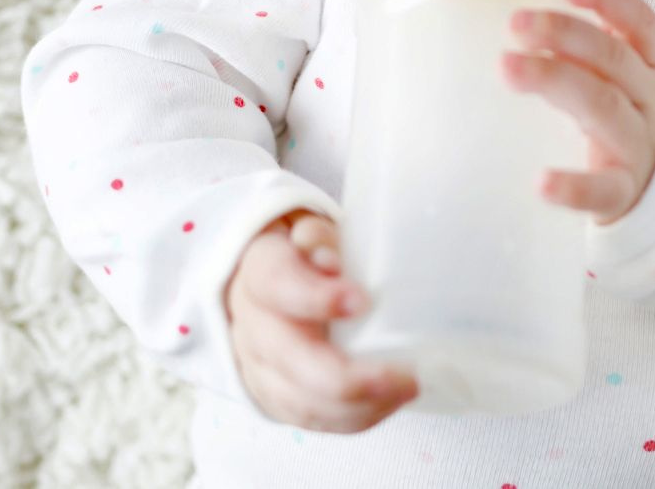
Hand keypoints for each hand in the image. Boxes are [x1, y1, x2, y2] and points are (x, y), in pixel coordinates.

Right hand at [223, 208, 418, 432]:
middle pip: (287, 357)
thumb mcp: (317, 235)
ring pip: (298, 398)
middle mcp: (249, 323)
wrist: (272, 284)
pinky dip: (349, 419)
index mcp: (259, 271)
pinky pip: (308, 419)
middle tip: (401, 375)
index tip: (361, 302)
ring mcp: (256, 366)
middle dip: (344, 375)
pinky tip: (387, 405)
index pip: (276, 284)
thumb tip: (328, 257)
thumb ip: (323, 239)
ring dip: (355, 405)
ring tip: (405, 389)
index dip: (315, 296)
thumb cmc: (309, 257)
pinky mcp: (271, 396)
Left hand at [502, 0, 654, 225]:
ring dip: (556, 80)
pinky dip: (575, 186)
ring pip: (604, 106)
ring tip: (508, 67)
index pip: (641, 23)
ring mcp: (642, 148)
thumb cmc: (626, 122)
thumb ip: (588, 52)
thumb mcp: (621, 80)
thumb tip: (523, 18)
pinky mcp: (626, 193)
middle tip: (516, 22)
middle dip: (564, 33)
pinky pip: (604, 190)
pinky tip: (542, 181)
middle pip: (613, 59)